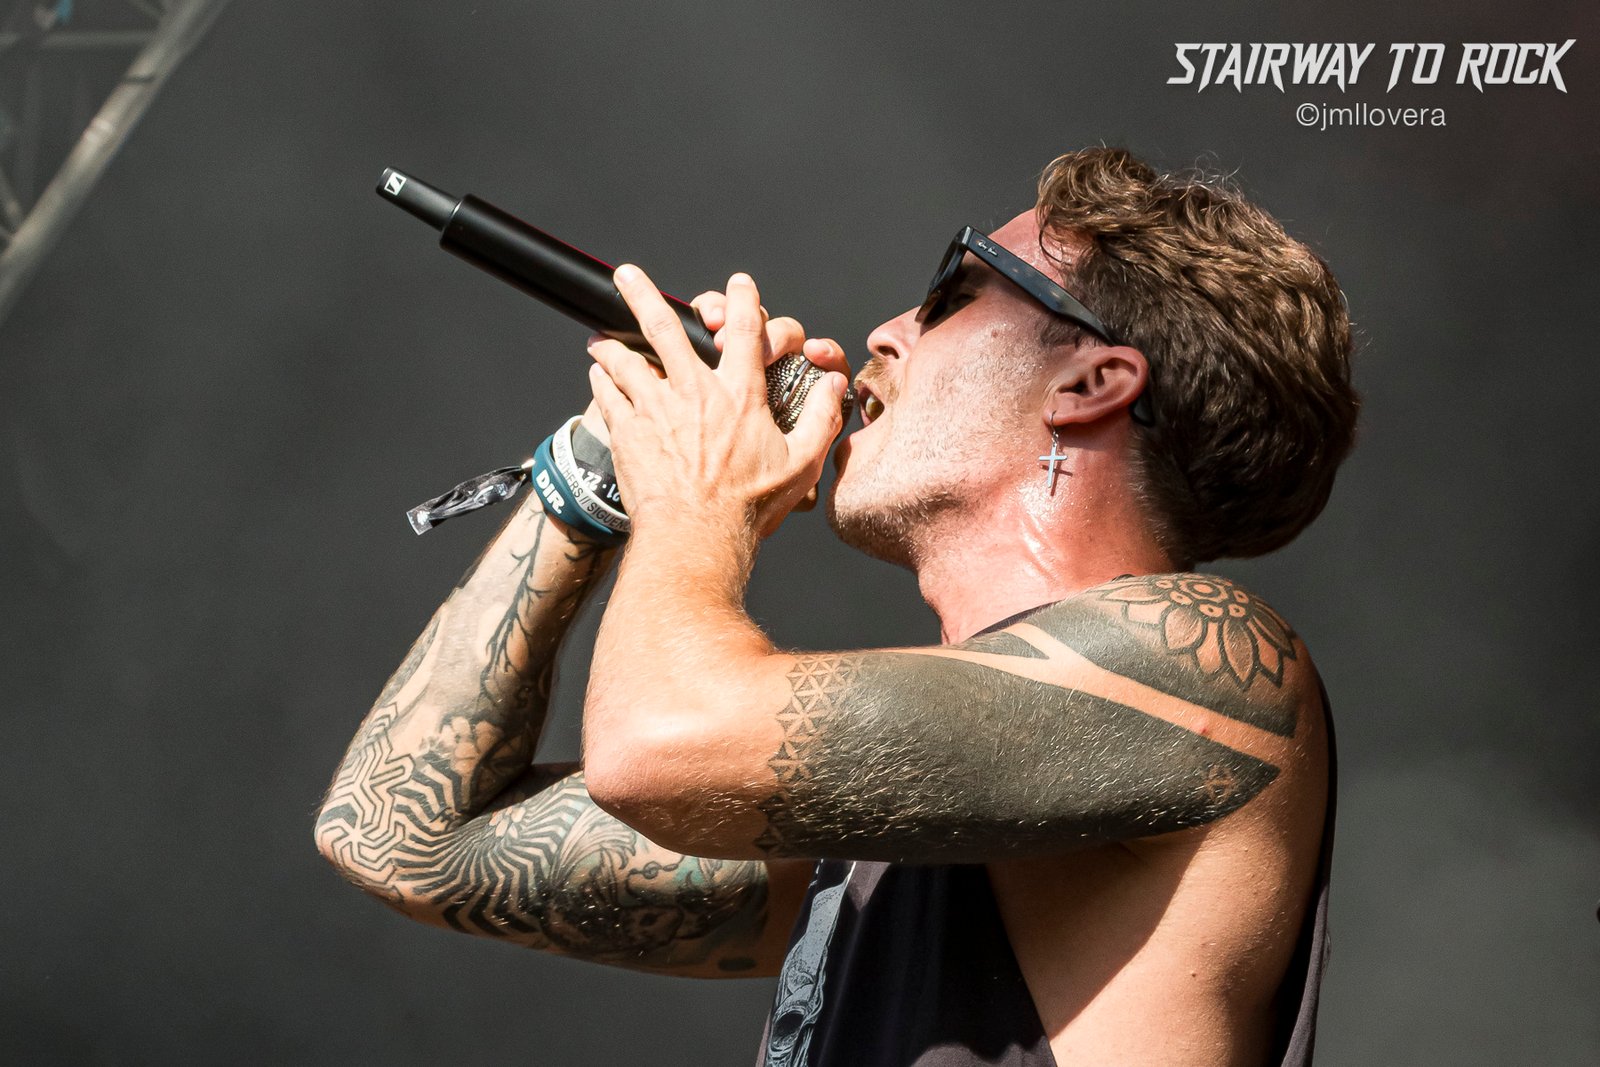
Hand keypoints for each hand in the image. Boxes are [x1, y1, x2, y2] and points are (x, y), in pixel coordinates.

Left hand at [586, 267, 848, 538]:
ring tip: (599, 338)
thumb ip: (821, 419)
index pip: (747, 329)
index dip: (743, 298)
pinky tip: (597, 375)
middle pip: (664, 326)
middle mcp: (695, 392)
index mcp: (740, 395)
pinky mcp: (628, 432)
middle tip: (625, 274)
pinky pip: (607, 394)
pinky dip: (601, 380)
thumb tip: (835, 386)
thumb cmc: (747, 508)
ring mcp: (656, 408)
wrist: (697, 538)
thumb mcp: (800, 464)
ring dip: (610, 344)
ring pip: (625, 359)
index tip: (738, 283)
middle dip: (642, 294)